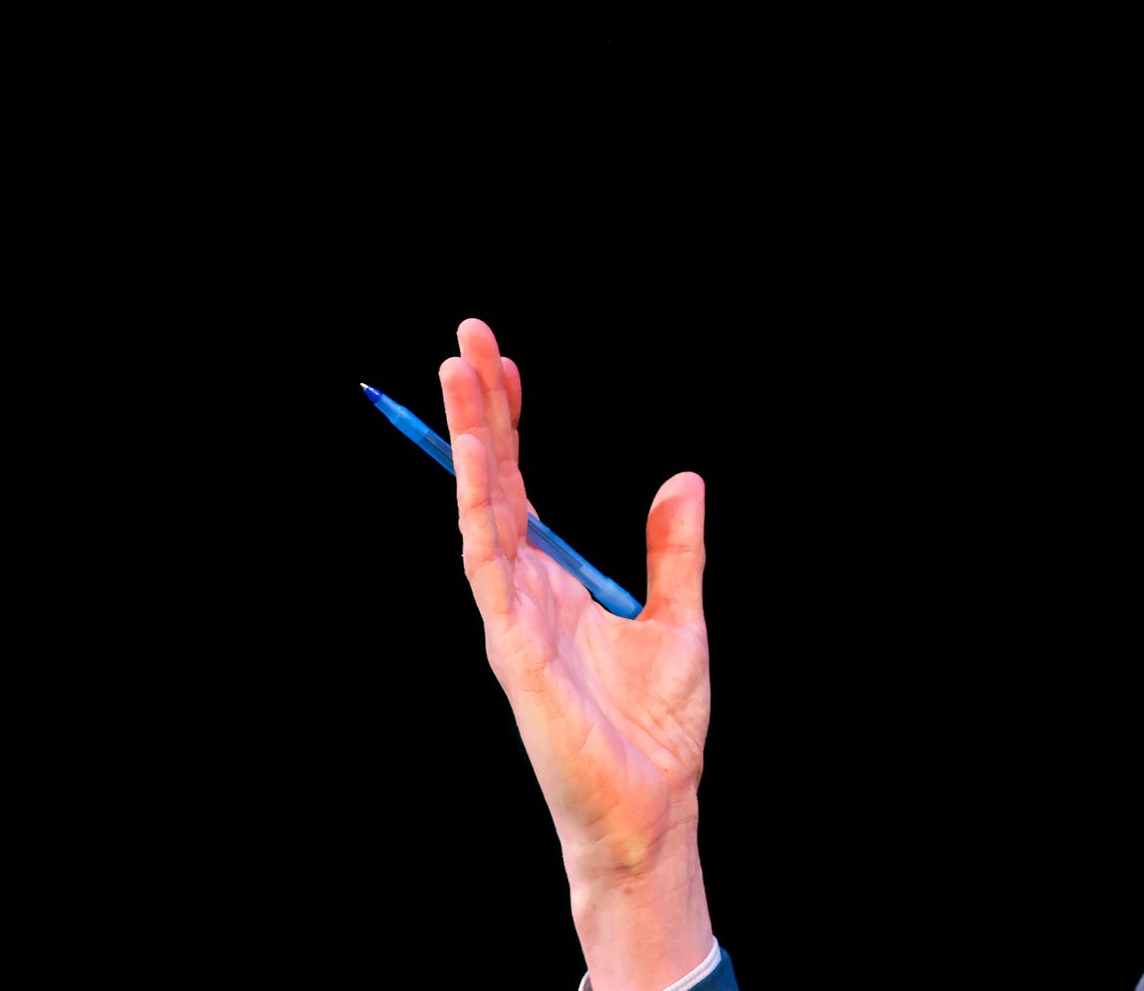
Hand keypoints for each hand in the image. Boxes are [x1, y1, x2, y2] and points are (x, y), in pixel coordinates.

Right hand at [439, 317, 713, 985]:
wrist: (652, 808)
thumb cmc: (656, 728)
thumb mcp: (680, 618)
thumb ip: (674, 549)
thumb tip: (683, 479)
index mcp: (558, 581)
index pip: (523, 486)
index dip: (510, 424)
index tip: (505, 361)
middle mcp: (524, 590)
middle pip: (493, 481)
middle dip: (480, 410)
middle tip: (469, 335)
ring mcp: (512, 616)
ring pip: (480, 509)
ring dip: (469, 441)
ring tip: (460, 372)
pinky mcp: (514, 647)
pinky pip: (488, 565)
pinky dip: (480, 510)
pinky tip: (475, 461)